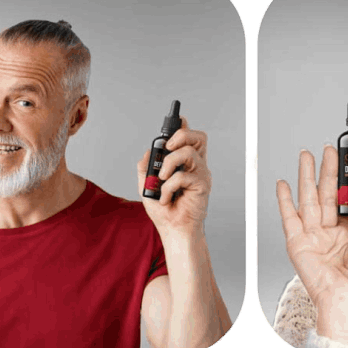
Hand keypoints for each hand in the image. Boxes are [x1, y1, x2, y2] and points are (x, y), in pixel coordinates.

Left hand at [137, 116, 210, 243]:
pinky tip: (167, 198)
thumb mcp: (145, 186)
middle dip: (180, 135)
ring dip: (169, 163)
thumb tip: (146, 152)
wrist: (173, 230)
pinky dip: (168, 187)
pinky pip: (183, 176)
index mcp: (184, 164)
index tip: (177, 117)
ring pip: (189, 152)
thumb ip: (145, 168)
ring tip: (162, 179)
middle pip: (198, 137)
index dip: (184, 126)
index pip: (189, 138)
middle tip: (166, 148)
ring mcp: (201, 174)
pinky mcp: (202, 185)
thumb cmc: (164, 211)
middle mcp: (195, 166)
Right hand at [275, 146, 347, 347]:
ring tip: (306, 155)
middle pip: (326, 196)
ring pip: (308, 201)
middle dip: (325, 172)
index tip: (347, 161)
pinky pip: (289, 219)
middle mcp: (329, 236)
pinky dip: (285, 201)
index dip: (345, 181)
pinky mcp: (298, 245)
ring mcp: (312, 239)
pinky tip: (284, 183)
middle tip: (327, 149)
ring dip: (306, 177)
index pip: (345, 201)